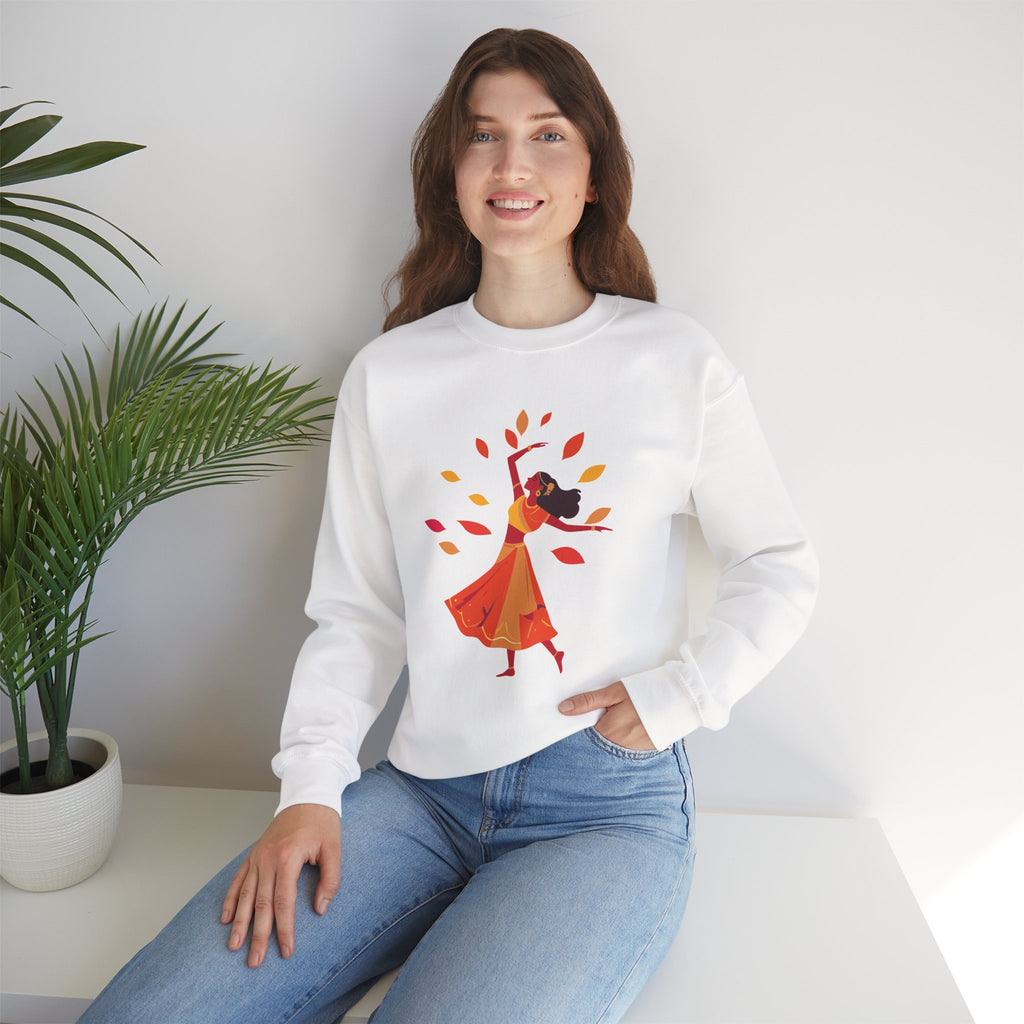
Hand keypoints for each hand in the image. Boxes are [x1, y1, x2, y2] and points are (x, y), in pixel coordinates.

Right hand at [222, 803, 340, 966]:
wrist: (307, 796)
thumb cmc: (322, 822)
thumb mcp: (334, 849)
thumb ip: (330, 880)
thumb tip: (320, 909)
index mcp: (288, 858)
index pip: (284, 902)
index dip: (284, 929)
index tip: (286, 950)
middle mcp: (268, 859)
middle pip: (260, 904)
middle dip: (257, 935)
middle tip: (255, 961)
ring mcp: (258, 857)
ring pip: (245, 895)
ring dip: (239, 922)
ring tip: (234, 946)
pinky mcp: (253, 854)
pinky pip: (238, 880)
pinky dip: (230, 899)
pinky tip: (226, 918)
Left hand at [558, 681, 655, 749]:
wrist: (679, 700)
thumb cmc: (646, 692)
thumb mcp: (615, 692)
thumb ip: (589, 701)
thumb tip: (563, 708)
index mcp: (608, 731)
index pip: (583, 738)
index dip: (579, 730)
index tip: (574, 722)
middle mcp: (618, 747)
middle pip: (596, 745)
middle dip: (593, 736)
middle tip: (601, 721)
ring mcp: (633, 752)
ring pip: (611, 749)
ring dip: (609, 740)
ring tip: (617, 724)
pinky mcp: (645, 752)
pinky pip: (626, 751)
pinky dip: (623, 743)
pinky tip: (628, 730)